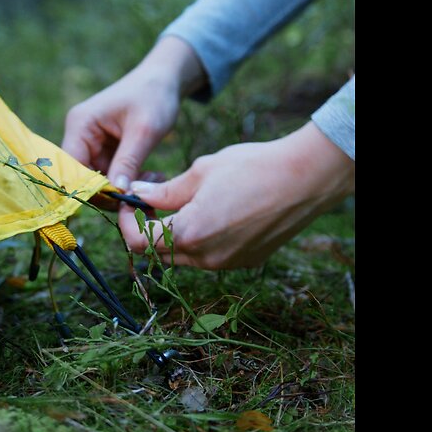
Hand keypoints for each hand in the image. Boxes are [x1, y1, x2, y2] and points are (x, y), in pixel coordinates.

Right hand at [61, 36, 206, 190]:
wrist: (165, 79)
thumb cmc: (153, 96)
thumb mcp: (144, 131)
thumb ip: (128, 162)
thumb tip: (117, 194)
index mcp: (80, 125)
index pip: (72, 168)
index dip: (90, 189)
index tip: (119, 201)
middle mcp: (80, 134)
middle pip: (84, 178)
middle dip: (112, 190)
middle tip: (143, 194)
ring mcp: (91, 143)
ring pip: (99, 180)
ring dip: (123, 186)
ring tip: (153, 180)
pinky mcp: (105, 149)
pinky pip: (110, 174)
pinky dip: (128, 180)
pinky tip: (150, 176)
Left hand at [120, 122, 354, 269]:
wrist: (304, 179)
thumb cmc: (252, 168)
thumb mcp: (201, 171)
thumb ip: (164, 190)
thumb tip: (138, 195)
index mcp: (190, 234)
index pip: (139, 242)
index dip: (127, 222)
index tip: (131, 202)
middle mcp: (206, 258)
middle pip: (159, 254)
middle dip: (148, 228)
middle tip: (152, 200)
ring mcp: (228, 263)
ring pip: (185, 256)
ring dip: (175, 234)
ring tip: (184, 202)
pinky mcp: (245, 262)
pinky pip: (210, 255)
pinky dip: (200, 238)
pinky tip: (213, 212)